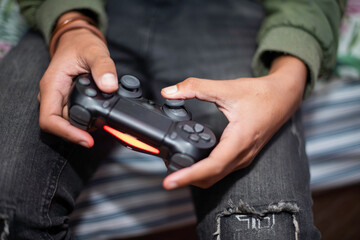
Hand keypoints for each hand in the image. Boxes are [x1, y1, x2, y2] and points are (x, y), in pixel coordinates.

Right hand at [38, 12, 117, 147]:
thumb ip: (103, 67)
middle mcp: (53, 95)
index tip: (86, 139)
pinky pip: (76, 115)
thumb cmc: (81, 44)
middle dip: (80, 131)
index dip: (67, 133)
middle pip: (61, 125)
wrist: (78, 40)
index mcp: (52, 85)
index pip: (49, 119)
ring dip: (85, 126)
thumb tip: (109, 86)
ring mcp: (61, 99)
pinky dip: (88, 119)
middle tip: (102, 128)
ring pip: (69, 122)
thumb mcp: (94, 51)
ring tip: (103, 120)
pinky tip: (100, 116)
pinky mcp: (69, 100)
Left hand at [161, 56, 306, 188]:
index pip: (212, 166)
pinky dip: (205, 171)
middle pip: (211, 177)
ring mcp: (243, 157)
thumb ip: (196, 87)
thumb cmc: (261, 94)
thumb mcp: (227, 88)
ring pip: (216, 177)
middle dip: (187, 179)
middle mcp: (242, 154)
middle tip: (166, 177)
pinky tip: (192, 163)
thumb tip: (169, 91)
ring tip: (175, 170)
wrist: (284, 97)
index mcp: (239, 140)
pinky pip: (221, 170)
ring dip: (196, 177)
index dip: (189, 176)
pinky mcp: (242, 155)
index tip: (170, 182)